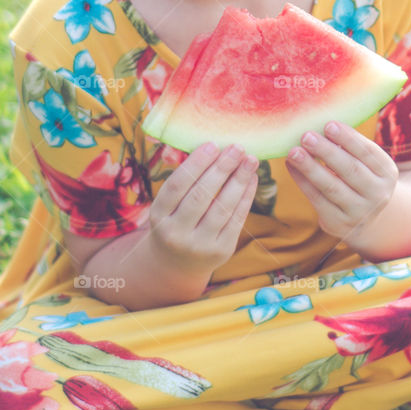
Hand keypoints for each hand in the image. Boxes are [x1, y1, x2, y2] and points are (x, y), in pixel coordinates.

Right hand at [147, 142, 257, 276]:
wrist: (177, 264)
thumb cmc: (174, 222)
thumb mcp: (167, 207)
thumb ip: (185, 182)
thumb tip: (214, 147)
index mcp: (158, 217)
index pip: (177, 186)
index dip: (196, 164)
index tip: (213, 144)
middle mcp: (176, 233)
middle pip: (201, 196)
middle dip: (222, 168)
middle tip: (237, 147)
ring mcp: (199, 245)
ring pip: (222, 208)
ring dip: (239, 180)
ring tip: (250, 160)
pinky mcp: (221, 251)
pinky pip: (236, 220)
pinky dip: (246, 197)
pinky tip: (252, 179)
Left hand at [285, 121, 398, 247]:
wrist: (365, 217)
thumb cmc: (360, 177)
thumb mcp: (366, 164)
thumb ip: (350, 147)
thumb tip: (321, 126)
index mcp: (387, 173)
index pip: (368, 152)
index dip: (348, 139)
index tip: (328, 125)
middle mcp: (378, 194)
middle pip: (350, 170)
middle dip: (327, 152)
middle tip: (306, 136)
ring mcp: (360, 212)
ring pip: (332, 187)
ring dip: (310, 168)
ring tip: (293, 152)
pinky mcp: (339, 224)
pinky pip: (318, 200)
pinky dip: (302, 182)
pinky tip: (291, 166)